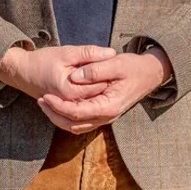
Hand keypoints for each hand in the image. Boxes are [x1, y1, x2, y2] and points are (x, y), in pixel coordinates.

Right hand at [0, 44, 115, 100]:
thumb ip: (89, 53)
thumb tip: (111, 52)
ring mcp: (66, 109)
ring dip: (100, 96)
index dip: (109, 75)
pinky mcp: (66, 110)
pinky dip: (92, 101)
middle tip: (114, 74)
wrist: (23, 72)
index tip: (116, 65)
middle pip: (96, 98)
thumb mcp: (67, 52)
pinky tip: (96, 89)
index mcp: (69, 90)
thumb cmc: (43, 60)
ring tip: (105, 81)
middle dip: (107, 87)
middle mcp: (68, 104)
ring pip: (91, 107)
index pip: (98, 86)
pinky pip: (83, 110)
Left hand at [37, 50, 169, 133]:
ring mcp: (105, 117)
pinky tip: (60, 103)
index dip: (58, 105)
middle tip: (40, 100)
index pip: (77, 112)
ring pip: (76, 126)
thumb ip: (95, 69)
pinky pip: (81, 121)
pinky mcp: (103, 113)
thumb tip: (75, 76)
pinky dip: (68, 116)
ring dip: (59, 117)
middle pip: (73, 124)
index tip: (44, 95)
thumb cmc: (135, 67)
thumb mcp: (116, 63)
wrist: (151, 73)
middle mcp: (106, 117)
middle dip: (54, 114)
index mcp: (108, 106)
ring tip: (46, 102)